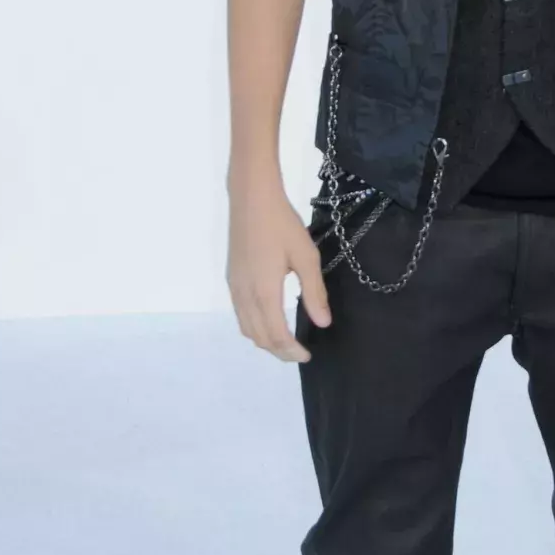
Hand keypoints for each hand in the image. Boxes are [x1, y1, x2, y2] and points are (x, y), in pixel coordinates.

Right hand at [227, 180, 331, 359]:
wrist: (251, 198)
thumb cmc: (282, 225)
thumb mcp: (306, 256)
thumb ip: (314, 292)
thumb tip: (322, 323)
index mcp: (264, 292)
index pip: (276, 335)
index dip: (290, 351)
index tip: (307, 355)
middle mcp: (245, 295)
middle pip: (259, 337)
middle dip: (278, 351)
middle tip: (298, 354)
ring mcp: (235, 287)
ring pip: (246, 328)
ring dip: (265, 340)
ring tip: (285, 342)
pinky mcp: (232, 279)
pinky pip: (240, 314)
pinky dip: (254, 327)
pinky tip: (269, 320)